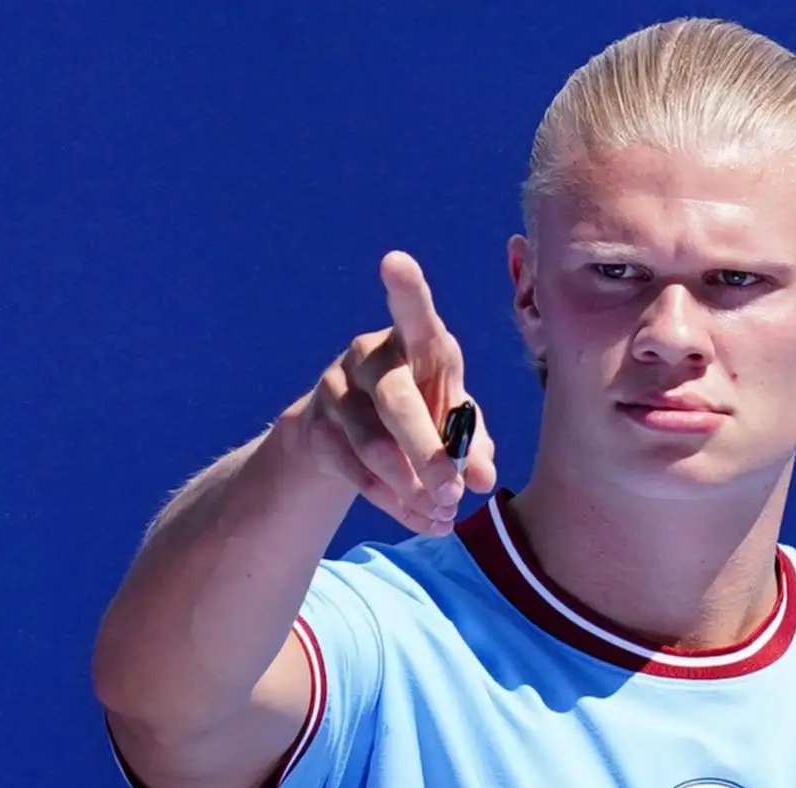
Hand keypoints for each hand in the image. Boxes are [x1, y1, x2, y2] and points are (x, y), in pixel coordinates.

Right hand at [282, 252, 496, 534]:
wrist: (354, 438)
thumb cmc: (426, 415)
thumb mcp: (455, 423)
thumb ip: (473, 445)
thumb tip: (480, 479)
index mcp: (416, 343)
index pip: (413, 315)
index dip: (406, 291)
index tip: (395, 262)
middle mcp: (369, 356)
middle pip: (395, 400)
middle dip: (427, 451)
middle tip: (455, 493)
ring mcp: (335, 390)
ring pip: (372, 445)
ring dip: (411, 487)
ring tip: (445, 514)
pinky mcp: (315, 428)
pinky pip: (354, 472)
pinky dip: (393, 502)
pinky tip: (420, 518)